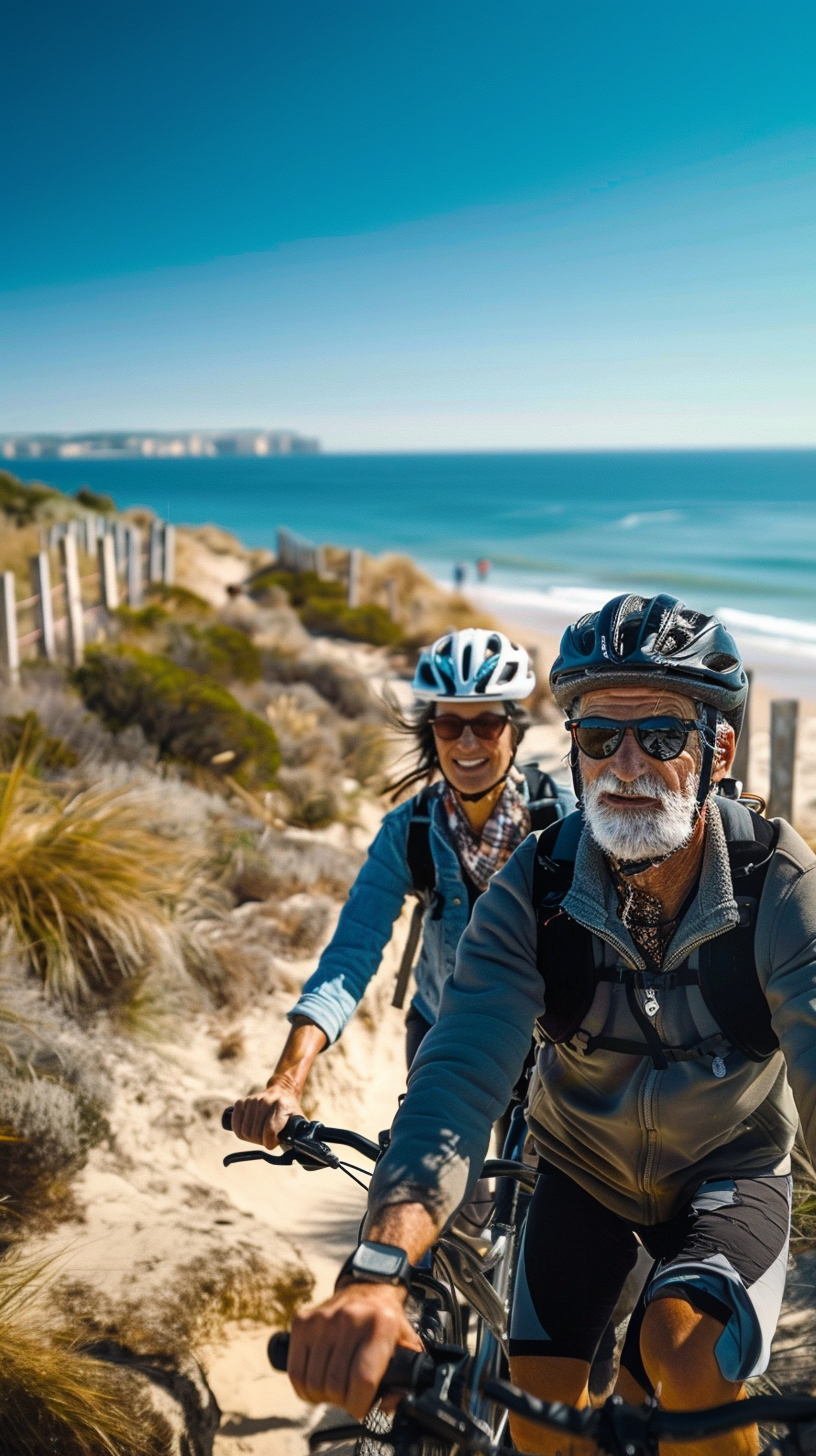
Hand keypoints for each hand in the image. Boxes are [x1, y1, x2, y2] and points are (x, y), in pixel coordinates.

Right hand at [230, 1077, 303, 1149]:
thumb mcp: (298, 1121)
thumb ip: (299, 1135)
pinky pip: (236, 1126)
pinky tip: (250, 1129)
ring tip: (260, 1134)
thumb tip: (301, 1149)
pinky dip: (241, 1132)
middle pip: (255, 1134)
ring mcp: (252, 1101)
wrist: (282, 1091)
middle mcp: (265, 1101)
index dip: (270, 1143)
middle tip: (267, 1138)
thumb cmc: (289, 1111)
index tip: (273, 1143)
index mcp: (281, 1106)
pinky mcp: (241, 1102)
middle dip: (261, 1141)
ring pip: (245, 1132)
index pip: (269, 1131)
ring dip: (251, 1138)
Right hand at [288, 1282, 422, 1420]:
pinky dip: (305, 1389)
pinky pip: (296, 1373)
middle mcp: (350, 1317)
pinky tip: (319, 1381)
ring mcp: (322, 1319)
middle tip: (350, 1396)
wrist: (367, 1290)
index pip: (362, 1379)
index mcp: (381, 1323)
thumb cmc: (386, 1326)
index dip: (361, 1405)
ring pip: (313, 1384)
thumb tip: (388, 1403)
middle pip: (335, 1386)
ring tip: (336, 1387)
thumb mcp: (407, 1347)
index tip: (363, 1408)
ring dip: (324, 1397)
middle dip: (343, 1402)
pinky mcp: (302, 1321)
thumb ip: (406, 1378)